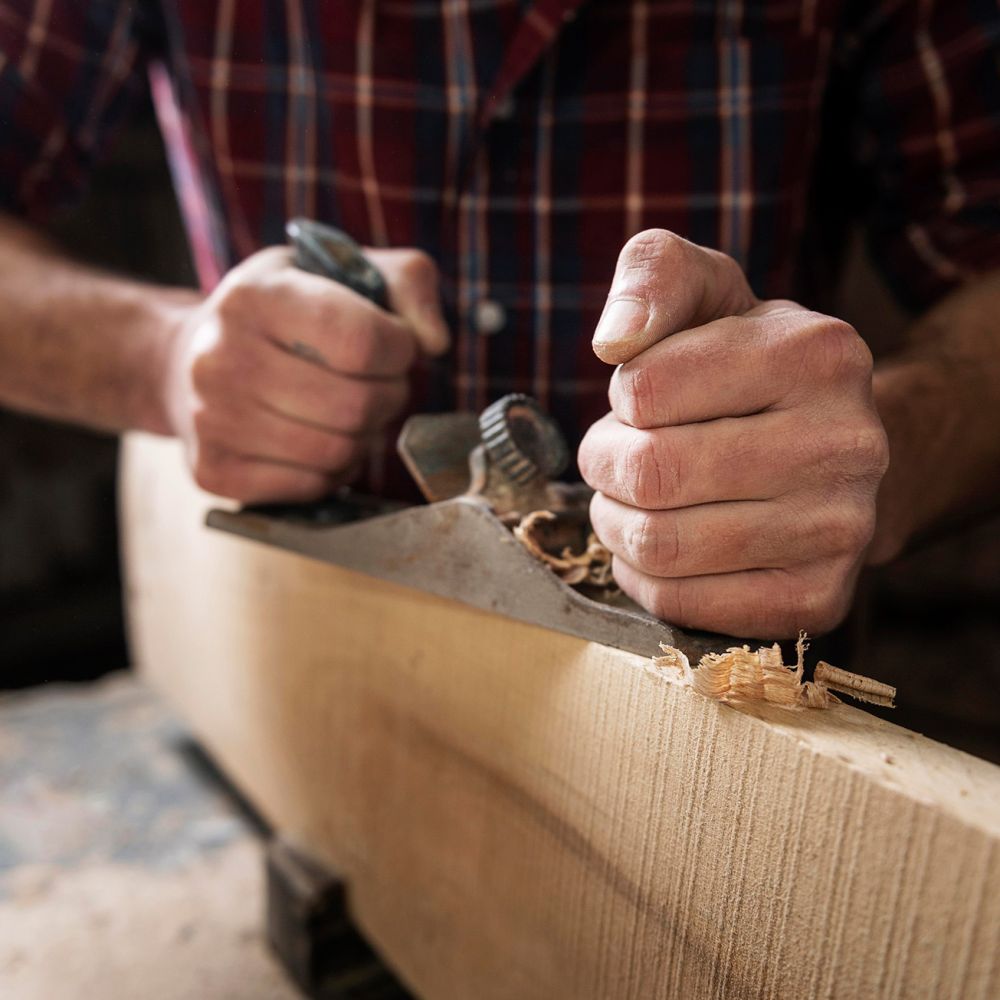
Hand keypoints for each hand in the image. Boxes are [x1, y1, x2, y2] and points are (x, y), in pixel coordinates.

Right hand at [162, 245, 447, 501]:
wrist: (184, 361)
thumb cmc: (281, 316)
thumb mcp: (342, 271)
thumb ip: (407, 283)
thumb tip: (434, 342)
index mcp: (255, 296)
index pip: (362, 341)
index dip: (400, 349)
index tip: (395, 345)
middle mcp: (220, 357)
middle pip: (356, 405)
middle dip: (388, 396)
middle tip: (377, 383)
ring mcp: (210, 419)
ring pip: (337, 452)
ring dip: (364, 436)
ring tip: (349, 411)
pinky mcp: (214, 471)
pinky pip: (312, 486)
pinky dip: (333, 470)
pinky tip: (319, 440)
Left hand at [578, 230, 888, 637]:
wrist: (829, 450)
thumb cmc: (745, 368)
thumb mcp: (708, 293)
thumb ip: (653, 277)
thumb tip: (614, 339)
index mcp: (817, 353)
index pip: (644, 389)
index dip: (622, 399)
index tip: (644, 398)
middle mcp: (846, 443)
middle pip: (650, 473)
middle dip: (607, 464)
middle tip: (619, 456)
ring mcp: (839, 530)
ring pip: (659, 545)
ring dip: (618, 522)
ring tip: (636, 500)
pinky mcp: (815, 600)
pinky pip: (679, 604)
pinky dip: (644, 577)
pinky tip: (664, 546)